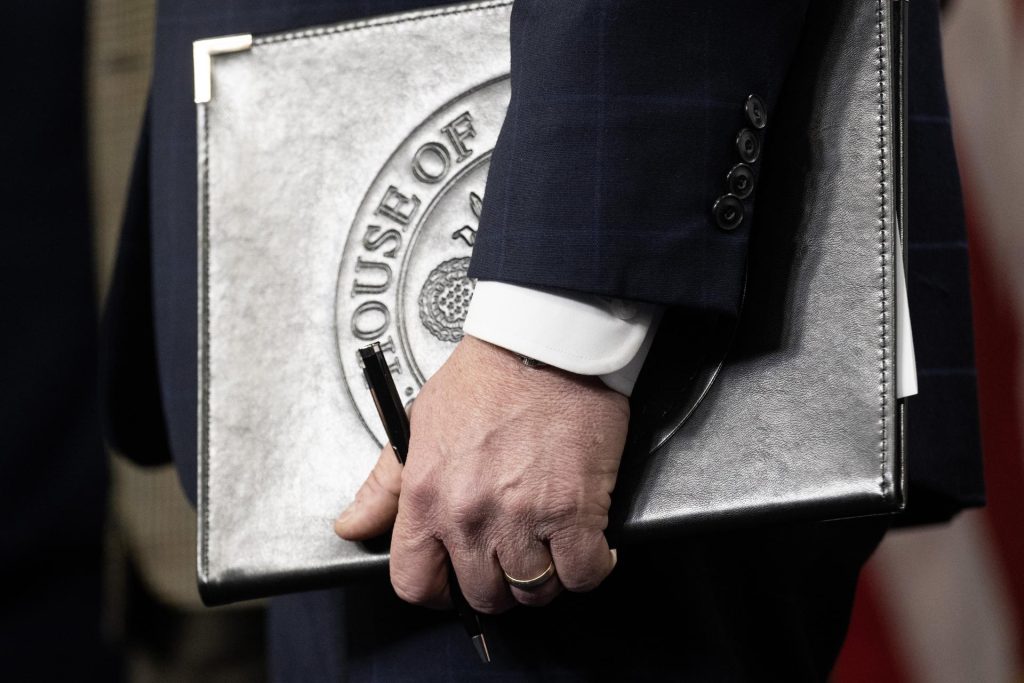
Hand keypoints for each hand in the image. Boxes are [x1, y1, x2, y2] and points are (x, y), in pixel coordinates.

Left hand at [334, 334, 626, 612]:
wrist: (545, 343)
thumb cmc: (488, 376)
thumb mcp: (420, 424)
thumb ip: (383, 486)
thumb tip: (352, 526)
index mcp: (426, 495)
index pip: (415, 583)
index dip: (438, 591)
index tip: (455, 583)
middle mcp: (469, 514)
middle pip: (483, 595)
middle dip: (499, 582)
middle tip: (513, 553)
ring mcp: (523, 516)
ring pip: (534, 590)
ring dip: (546, 575)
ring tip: (550, 544)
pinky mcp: (574, 511)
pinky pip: (583, 574)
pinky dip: (592, 565)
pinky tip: (588, 541)